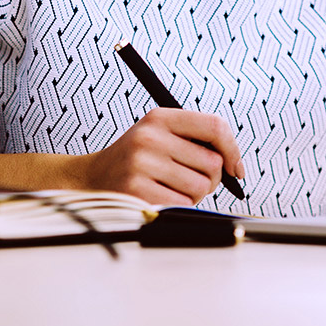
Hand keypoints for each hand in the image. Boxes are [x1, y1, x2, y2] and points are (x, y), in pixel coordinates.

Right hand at [78, 108, 244, 205]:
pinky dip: (178, 207)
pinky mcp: (137, 190)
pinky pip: (182, 204)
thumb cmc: (137, 159)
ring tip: (171, 188)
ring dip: (193, 195)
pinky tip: (161, 198)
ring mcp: (142, 164)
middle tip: (189, 179)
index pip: (214, 126)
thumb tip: (234, 166)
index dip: (232, 149)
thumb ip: (195, 140)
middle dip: (209, 178)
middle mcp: (150, 137)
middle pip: (212, 162)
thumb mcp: (159, 135)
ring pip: (200, 186)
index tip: (234, 167)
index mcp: (160, 117)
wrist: (92, 178)